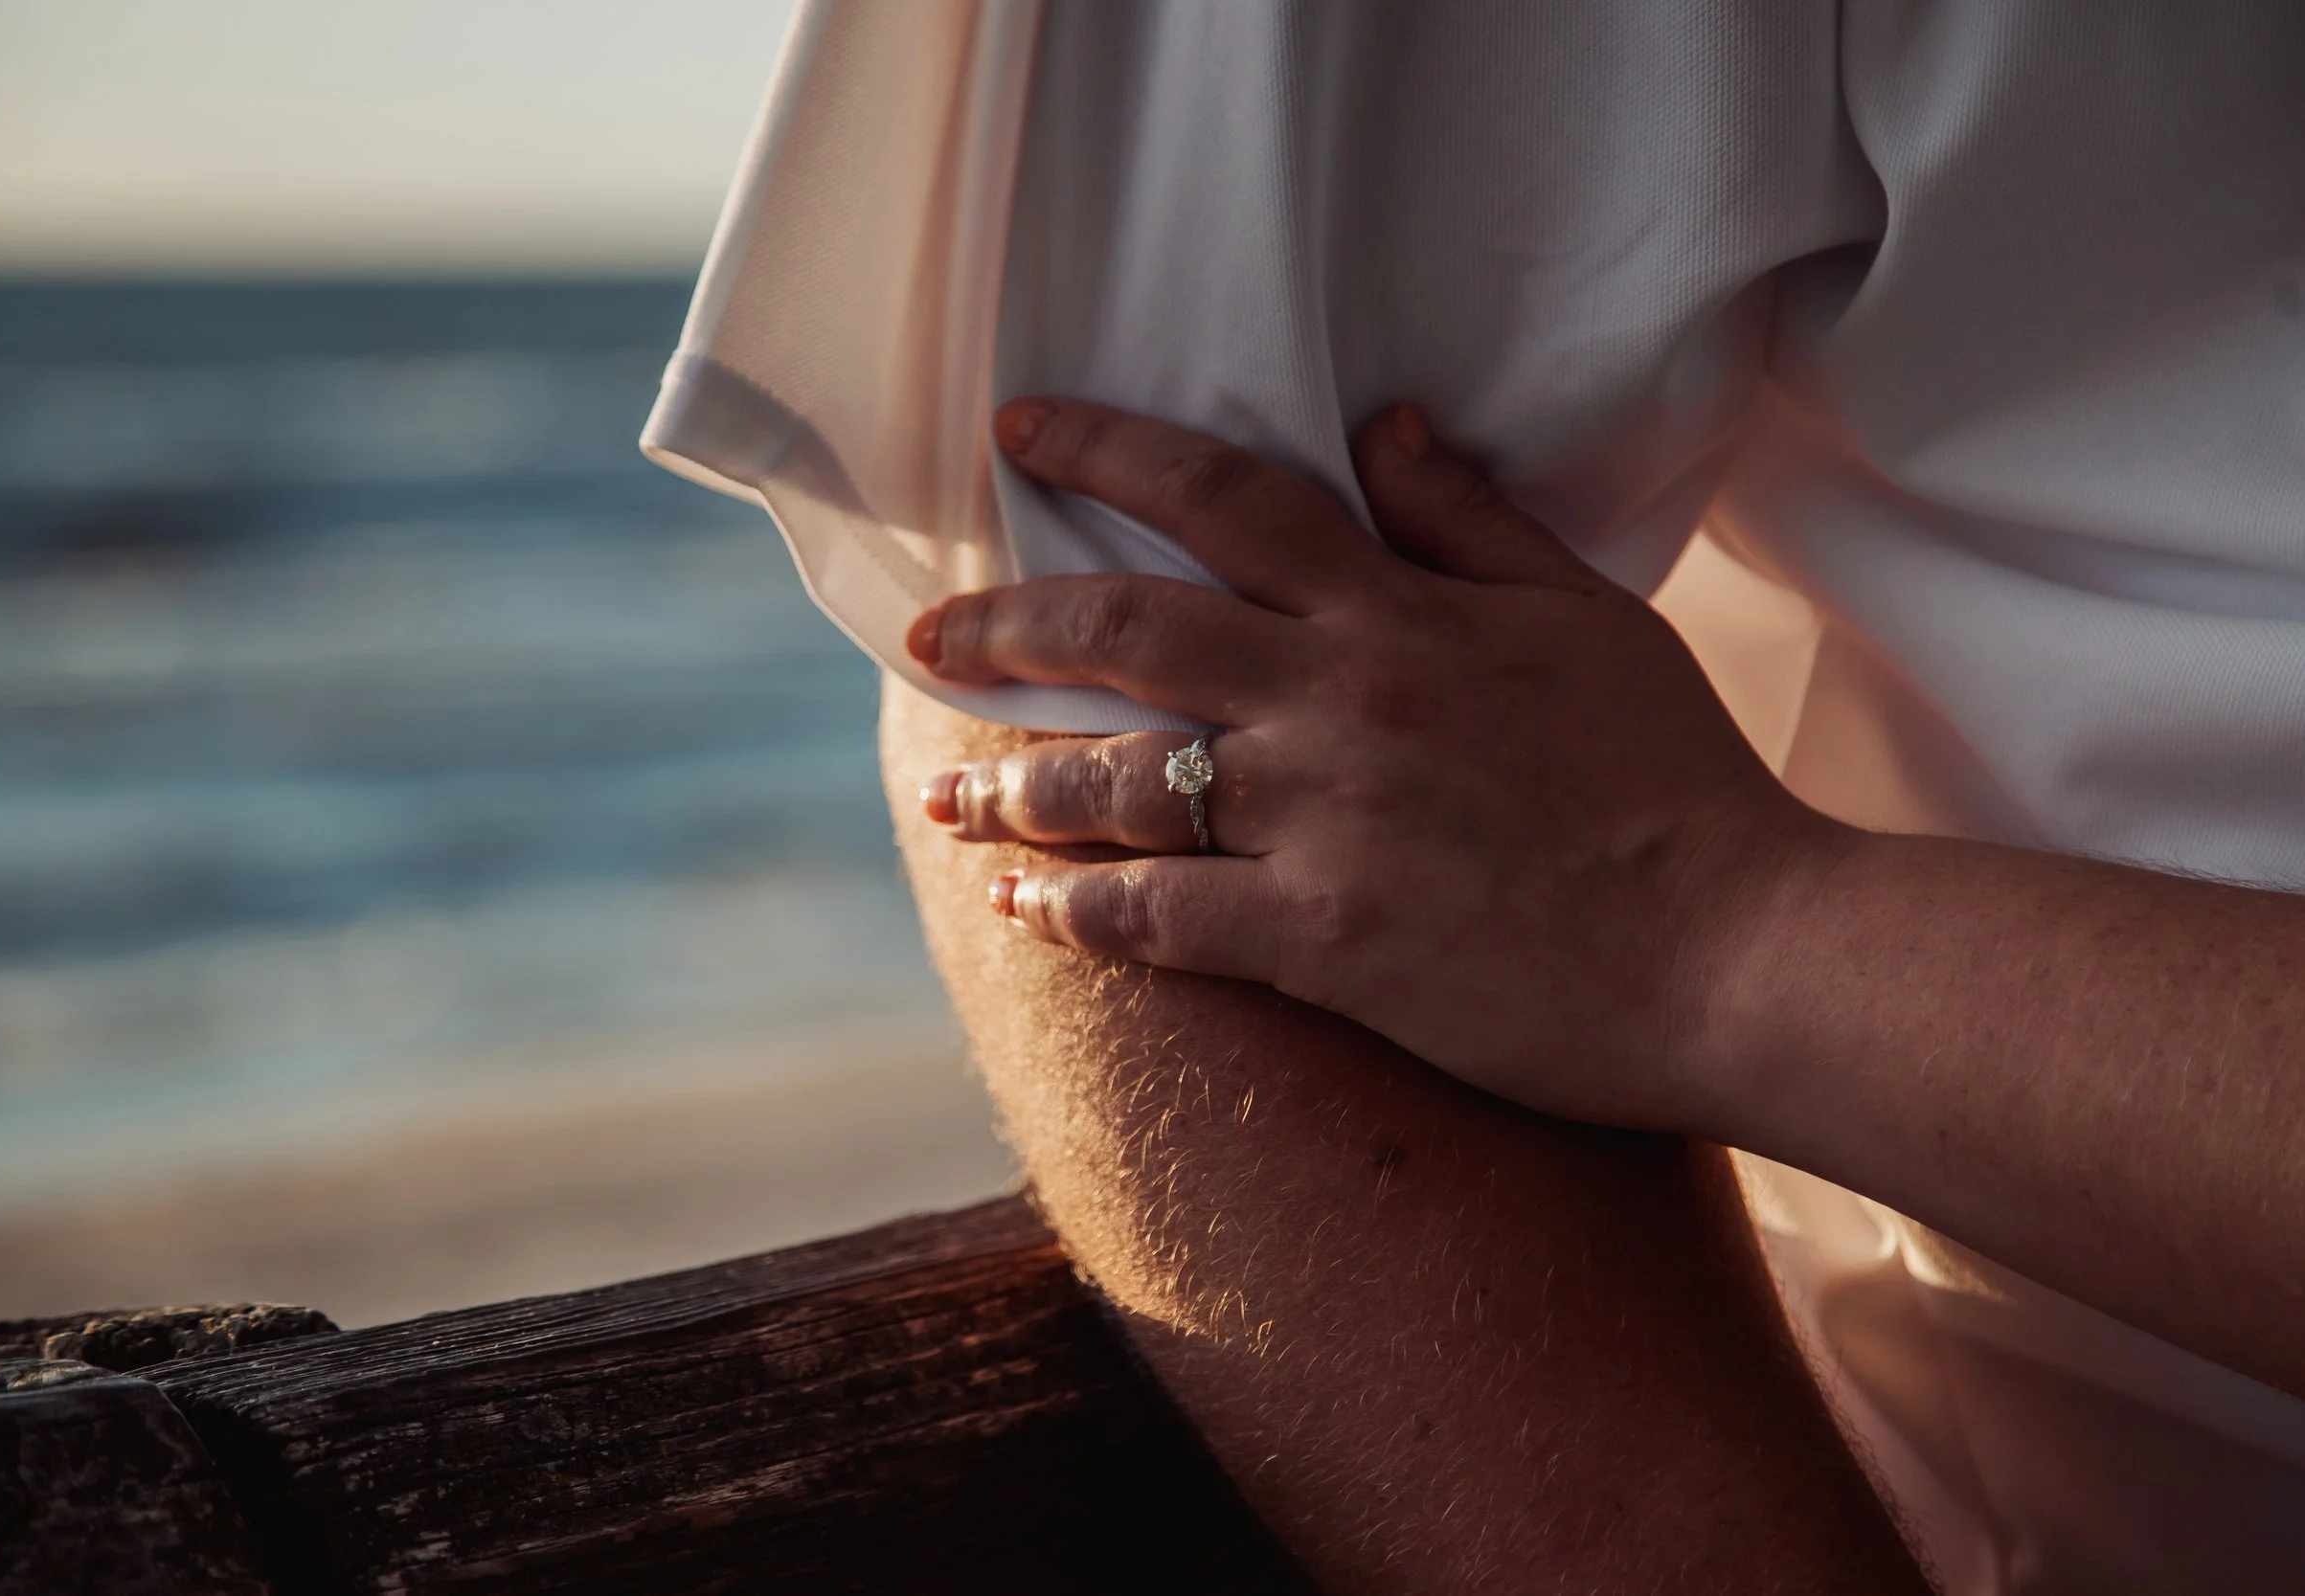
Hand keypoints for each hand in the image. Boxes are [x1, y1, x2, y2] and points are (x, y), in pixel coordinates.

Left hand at [906, 397, 1847, 1130]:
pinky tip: (1023, 906)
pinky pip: (1159, 918)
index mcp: (1400, 612)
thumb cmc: (1675, 784)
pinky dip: (1075, 910)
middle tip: (928, 638)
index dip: (1104, 450)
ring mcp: (1325, 823)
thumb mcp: (1592, 618)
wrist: (1740, 953)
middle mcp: (1340, 702)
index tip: (1015, 435)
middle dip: (1001, 626)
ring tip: (946, 794)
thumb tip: (1385, 426)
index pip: (1223, 496)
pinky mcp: (1325, 942)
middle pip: (1123, 631)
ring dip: (1010, 785)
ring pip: (1116, 782)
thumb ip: (1474, 521)